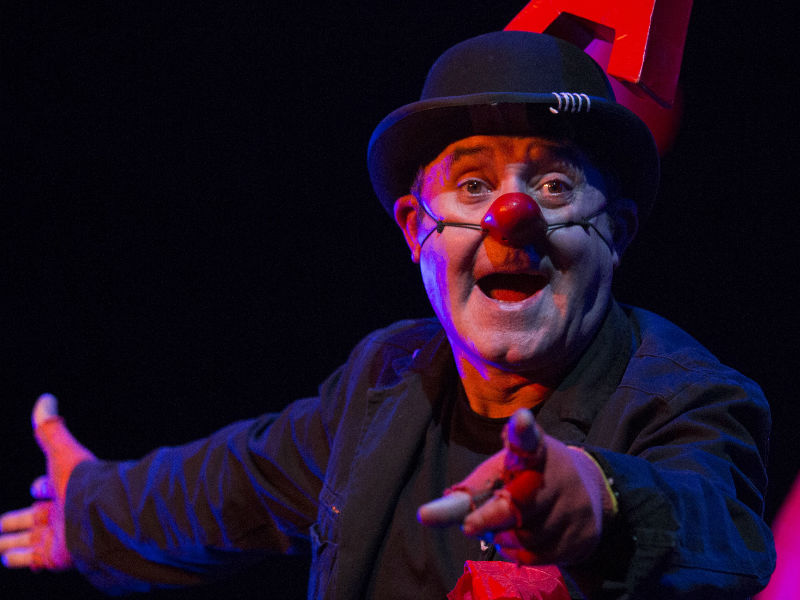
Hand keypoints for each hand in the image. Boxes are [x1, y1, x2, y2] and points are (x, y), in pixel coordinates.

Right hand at [0, 394, 96, 569]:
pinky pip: (29, 559)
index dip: (42, 487)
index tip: (36, 486)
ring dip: (10, 540)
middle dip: (18, 518)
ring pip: (27, 539)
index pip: (51, 489)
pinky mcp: (52, 556)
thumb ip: (50, 429)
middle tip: (2, 521)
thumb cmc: (82, 481)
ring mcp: (56, 536)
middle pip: (35, 517)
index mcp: (65, 489)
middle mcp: (61, 513)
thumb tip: (45, 399)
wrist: (100, 513)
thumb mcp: (61, 451)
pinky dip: (16, 557)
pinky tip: (5, 556)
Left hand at [419, 409, 615, 564]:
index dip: (522, 430)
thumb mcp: (505, 469)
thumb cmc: (528, 477)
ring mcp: (573, 505)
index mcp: (534, 451)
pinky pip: (539, 555)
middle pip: (520, 501)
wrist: (592, 491)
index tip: (520, 419)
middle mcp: (556, 474)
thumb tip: (430, 516)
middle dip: (491, 517)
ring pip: (526, 536)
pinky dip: (520, 553)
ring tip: (501, 530)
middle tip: (468, 526)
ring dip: (504, 538)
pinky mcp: (581, 534)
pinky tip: (517, 542)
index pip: (527, 439)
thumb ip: (472, 489)